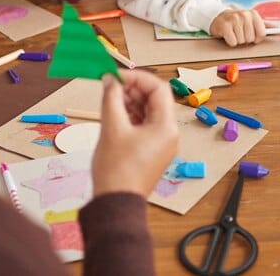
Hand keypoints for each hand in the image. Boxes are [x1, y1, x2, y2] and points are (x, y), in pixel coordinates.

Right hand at [92, 71, 179, 196]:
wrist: (116, 204)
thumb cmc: (116, 171)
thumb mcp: (111, 128)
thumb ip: (111, 98)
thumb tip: (110, 80)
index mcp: (166, 127)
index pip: (158, 89)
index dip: (137, 78)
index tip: (116, 76)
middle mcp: (169, 134)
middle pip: (155, 100)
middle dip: (133, 89)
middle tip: (111, 85)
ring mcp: (161, 144)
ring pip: (149, 112)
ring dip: (131, 102)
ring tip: (110, 99)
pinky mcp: (152, 151)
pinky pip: (144, 125)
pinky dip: (131, 116)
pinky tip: (115, 113)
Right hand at [209, 9, 265, 46]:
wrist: (220, 17)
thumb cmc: (238, 22)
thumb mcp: (252, 21)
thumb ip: (265, 25)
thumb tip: (277, 30)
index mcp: (254, 14)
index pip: (262, 33)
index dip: (257, 38)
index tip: (252, 34)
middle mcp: (245, 15)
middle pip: (251, 39)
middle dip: (246, 39)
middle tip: (240, 33)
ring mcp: (234, 19)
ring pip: (241, 41)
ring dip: (237, 40)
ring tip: (234, 33)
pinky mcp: (225, 26)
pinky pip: (233, 42)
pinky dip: (230, 42)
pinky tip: (228, 35)